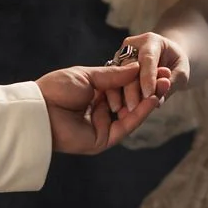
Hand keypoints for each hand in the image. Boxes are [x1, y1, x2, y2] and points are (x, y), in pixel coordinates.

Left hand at [35, 63, 168, 154]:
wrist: (39, 109)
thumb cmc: (56, 89)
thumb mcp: (88, 75)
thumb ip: (114, 75)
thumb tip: (137, 67)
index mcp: (94, 93)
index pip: (125, 86)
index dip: (142, 78)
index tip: (159, 67)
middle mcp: (100, 110)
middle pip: (131, 100)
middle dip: (150, 89)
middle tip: (168, 77)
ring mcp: (103, 126)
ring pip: (132, 114)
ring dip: (150, 100)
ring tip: (165, 86)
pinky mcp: (103, 139)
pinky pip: (126, 126)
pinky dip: (140, 114)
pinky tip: (152, 100)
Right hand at [104, 32, 190, 114]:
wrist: (166, 57)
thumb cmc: (175, 64)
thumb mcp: (181, 72)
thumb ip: (171, 84)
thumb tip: (157, 102)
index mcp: (151, 40)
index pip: (148, 59)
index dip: (147, 77)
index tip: (148, 95)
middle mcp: (132, 46)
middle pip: (129, 67)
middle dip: (131, 90)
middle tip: (134, 109)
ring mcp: (120, 55)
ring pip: (117, 75)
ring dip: (119, 95)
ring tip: (122, 113)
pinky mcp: (114, 67)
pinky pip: (112, 82)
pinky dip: (115, 96)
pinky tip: (118, 110)